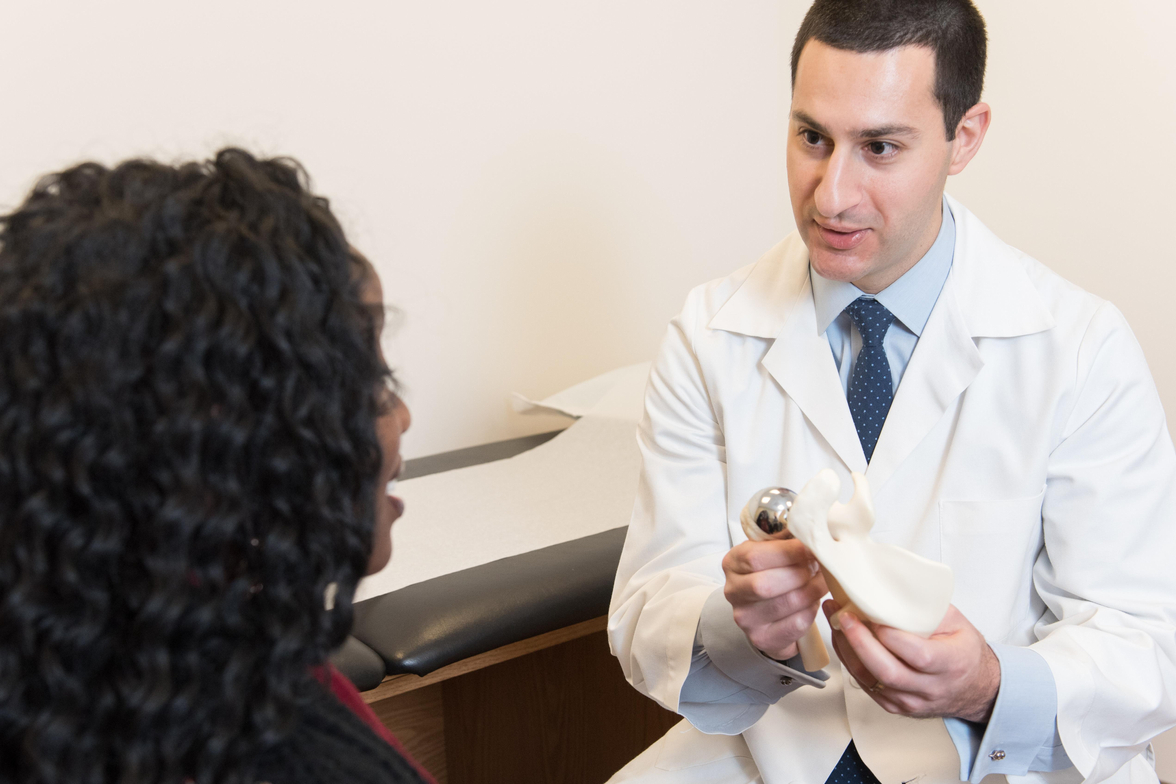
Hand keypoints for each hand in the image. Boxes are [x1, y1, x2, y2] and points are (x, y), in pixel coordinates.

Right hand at [722, 539, 827, 659]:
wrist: (767, 612)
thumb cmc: (773, 572)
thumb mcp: (771, 549)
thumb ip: (785, 537)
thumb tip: (809, 526)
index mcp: (732, 562)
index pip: (755, 557)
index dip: (788, 552)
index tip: (811, 547)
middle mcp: (732, 591)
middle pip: (767, 584)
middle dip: (800, 573)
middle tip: (820, 566)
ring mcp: (745, 618)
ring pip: (786, 603)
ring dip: (812, 590)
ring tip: (822, 580)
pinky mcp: (762, 638)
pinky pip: (796, 624)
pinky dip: (811, 610)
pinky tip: (814, 600)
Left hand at [825, 601, 999, 721]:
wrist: (974, 688)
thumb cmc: (963, 650)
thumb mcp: (957, 622)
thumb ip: (927, 608)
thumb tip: (891, 585)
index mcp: (951, 664)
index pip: (919, 656)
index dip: (892, 637)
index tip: (873, 615)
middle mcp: (931, 688)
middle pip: (888, 672)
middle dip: (861, 642)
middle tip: (844, 616)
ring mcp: (912, 701)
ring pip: (872, 680)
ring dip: (848, 650)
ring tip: (835, 621)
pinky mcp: (896, 707)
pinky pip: (866, 686)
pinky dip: (851, 662)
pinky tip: (843, 640)